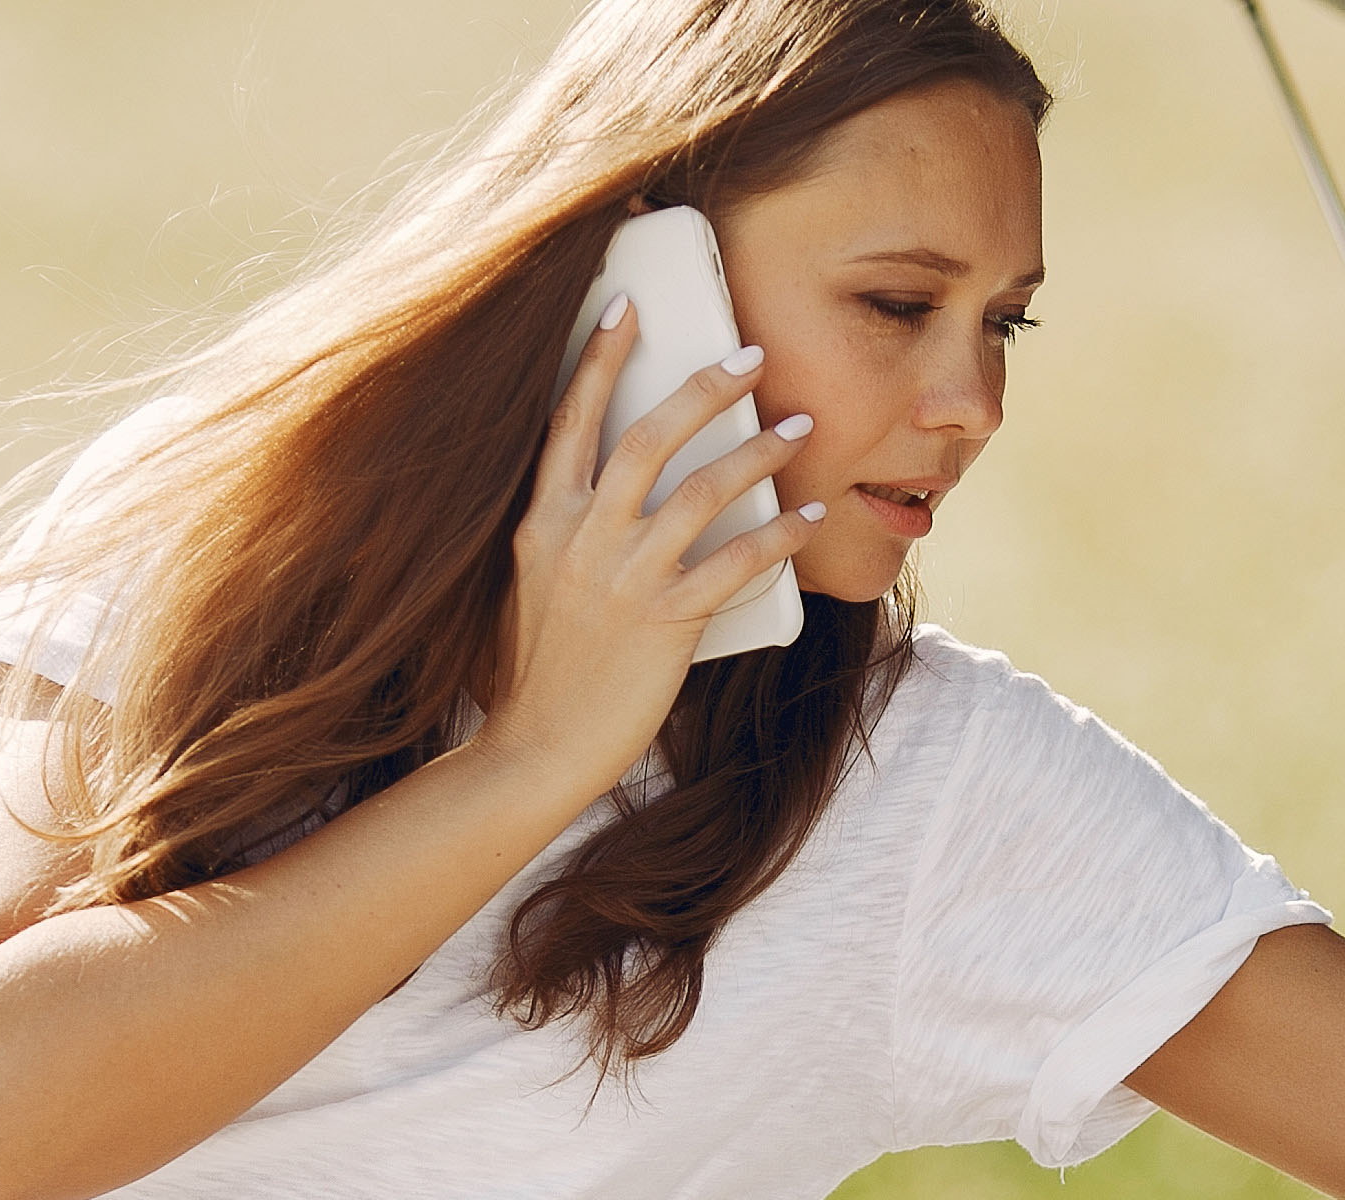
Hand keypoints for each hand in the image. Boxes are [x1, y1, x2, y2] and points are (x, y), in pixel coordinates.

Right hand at [480, 300, 823, 790]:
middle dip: (706, 386)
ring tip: (800, 426)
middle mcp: (580, 538)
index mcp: (542, 521)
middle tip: (752, 354)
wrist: (537, 748)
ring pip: (701, 491)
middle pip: (649, 436)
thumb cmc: (537, 672)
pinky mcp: (665, 624)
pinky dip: (781, 537)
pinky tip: (813, 516)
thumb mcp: (532, 584)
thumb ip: (568, 533)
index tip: (630, 306)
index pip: (570, 419)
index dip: (602, 358)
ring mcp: (623, 579)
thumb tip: (614, 495)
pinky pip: (736, 565)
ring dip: (759, 452)